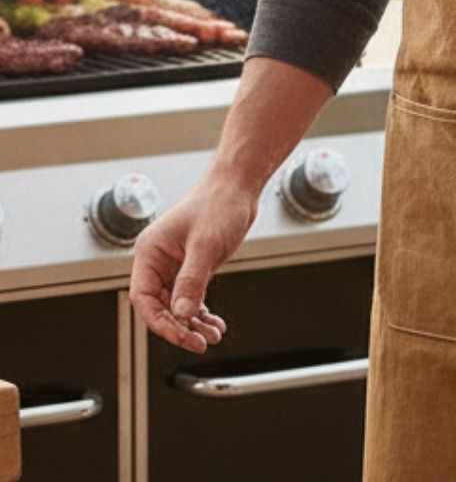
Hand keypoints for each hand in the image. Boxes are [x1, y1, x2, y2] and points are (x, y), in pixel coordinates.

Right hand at [129, 175, 259, 352]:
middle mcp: (159, 260)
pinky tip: (215, 323)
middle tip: (200, 342)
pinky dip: (202, 312)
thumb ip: (192, 280)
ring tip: (213, 336)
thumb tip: (181, 313)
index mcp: (150, 252)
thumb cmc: (219, 204)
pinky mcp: (193, 266)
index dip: (160, 321)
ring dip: (193, 322)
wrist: (238, 186)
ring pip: (177, 304)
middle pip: (160, 306)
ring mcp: (175, 264)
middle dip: (179, 326)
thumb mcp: (206, 244)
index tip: (181, 335)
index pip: (144, 298)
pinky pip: (191, 296)